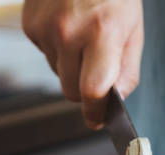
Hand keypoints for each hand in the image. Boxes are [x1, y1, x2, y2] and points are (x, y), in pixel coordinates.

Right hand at [22, 0, 142, 128]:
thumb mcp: (134, 27)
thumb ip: (127, 69)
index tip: (97, 120)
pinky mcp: (30, 25)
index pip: (93, 91)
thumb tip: (115, 99)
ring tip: (82, 37)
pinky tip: (66, 27)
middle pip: (71, 91)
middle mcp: (69, 31)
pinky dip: (57, 49)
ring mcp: (45, 29)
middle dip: (85, 88)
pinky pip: (45, 55)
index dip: (95, 112)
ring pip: (58, 74)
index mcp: (102, 32)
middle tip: (96, 69)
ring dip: (71, 66)